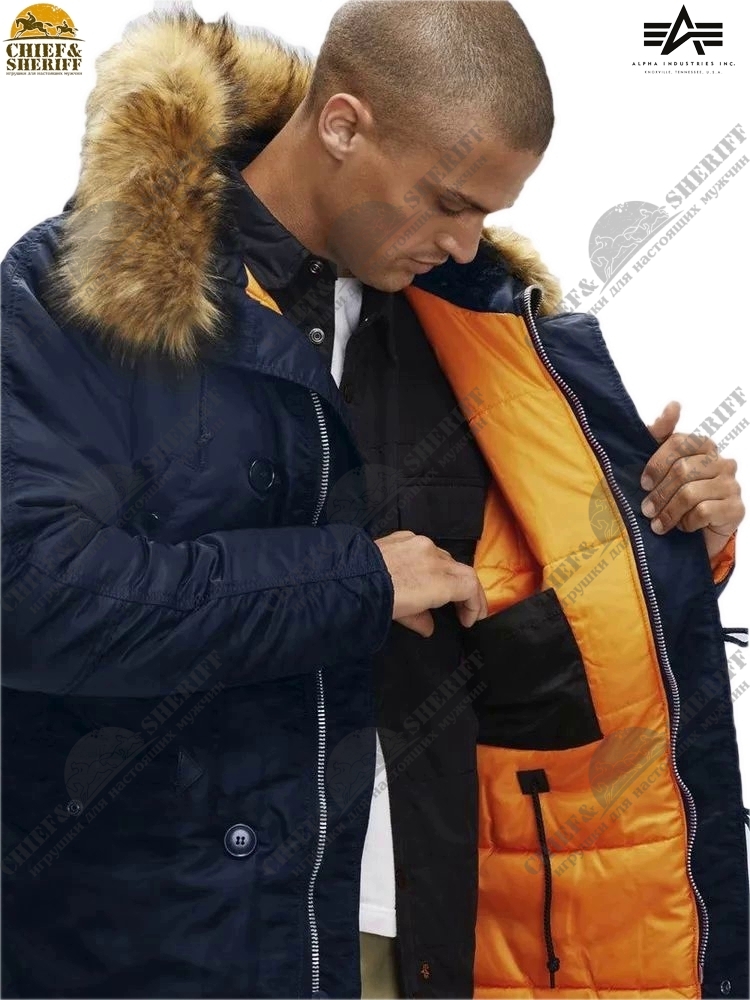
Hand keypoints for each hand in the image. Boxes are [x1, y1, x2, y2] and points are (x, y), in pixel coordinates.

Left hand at [374, 530, 488, 637]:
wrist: (349, 575)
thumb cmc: (377, 600)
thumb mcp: (402, 615)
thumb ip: (421, 619)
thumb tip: (428, 626)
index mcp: (440, 579)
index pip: (470, 586)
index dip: (475, 604)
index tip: (469, 619)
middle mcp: (435, 557)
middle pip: (462, 571)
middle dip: (466, 591)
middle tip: (462, 609)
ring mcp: (419, 543)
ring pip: (445, 558)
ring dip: (448, 575)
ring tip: (441, 592)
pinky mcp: (404, 535)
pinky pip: (425, 548)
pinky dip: (430, 561)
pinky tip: (420, 573)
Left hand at [640, 400, 744, 559]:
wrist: (697, 531)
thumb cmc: (675, 493)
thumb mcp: (661, 463)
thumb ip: (661, 433)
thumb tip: (673, 405)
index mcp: (704, 445)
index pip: (679, 442)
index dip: (657, 463)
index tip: (643, 483)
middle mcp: (722, 461)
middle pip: (682, 470)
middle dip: (659, 493)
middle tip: (646, 509)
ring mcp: (732, 484)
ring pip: (690, 494)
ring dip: (669, 512)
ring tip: (658, 524)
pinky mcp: (736, 508)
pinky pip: (703, 512)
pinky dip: (687, 522)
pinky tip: (683, 527)